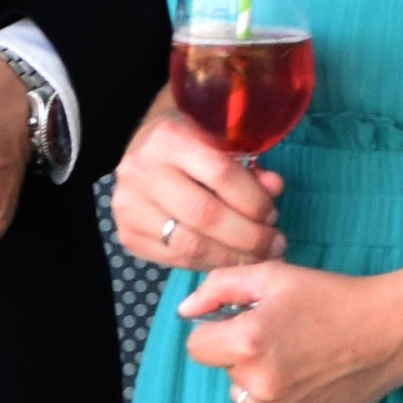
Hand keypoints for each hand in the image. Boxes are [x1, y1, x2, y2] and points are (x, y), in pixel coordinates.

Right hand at [109, 100, 285, 272]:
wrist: (141, 150)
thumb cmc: (189, 144)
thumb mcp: (218, 142)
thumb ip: (247, 166)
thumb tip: (275, 188)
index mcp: (169, 138)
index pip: (221, 174)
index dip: (254, 201)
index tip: (273, 216)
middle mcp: (142, 171)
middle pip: (205, 215)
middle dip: (248, 237)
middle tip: (274, 246)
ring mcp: (129, 206)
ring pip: (190, 245)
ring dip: (231, 257)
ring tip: (257, 258)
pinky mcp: (128, 234)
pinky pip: (175, 260)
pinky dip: (209, 264)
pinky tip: (229, 261)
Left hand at [177, 258, 402, 402]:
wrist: (389, 332)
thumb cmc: (331, 298)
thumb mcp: (273, 276)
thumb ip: (218, 287)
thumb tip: (185, 312)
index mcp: (247, 343)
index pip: (197, 348)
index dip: (219, 332)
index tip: (246, 324)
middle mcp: (260, 385)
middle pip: (225, 373)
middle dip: (244, 356)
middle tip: (285, 338)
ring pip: (247, 400)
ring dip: (262, 384)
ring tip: (300, 361)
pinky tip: (313, 383)